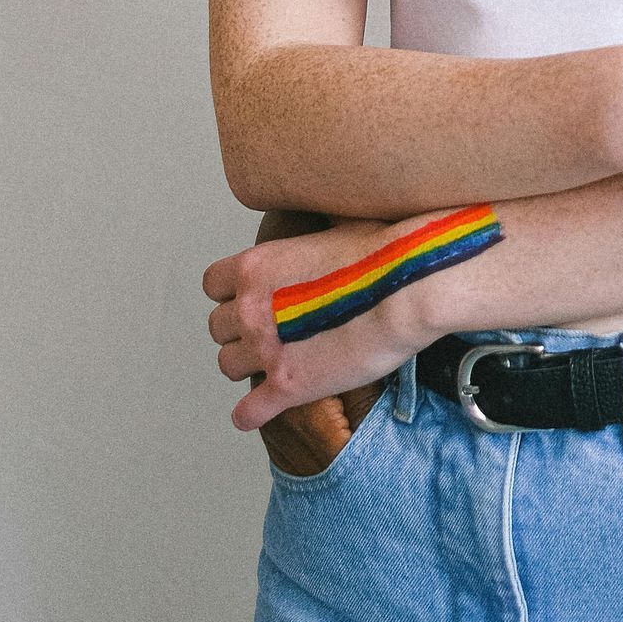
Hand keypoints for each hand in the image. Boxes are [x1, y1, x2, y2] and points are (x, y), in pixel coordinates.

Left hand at [204, 219, 423, 432]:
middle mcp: (251, 308)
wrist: (409, 289)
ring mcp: (266, 350)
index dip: (233, 292)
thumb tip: (328, 208)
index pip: (213, 284)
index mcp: (256, 266)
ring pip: (227, 366)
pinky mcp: (287, 387)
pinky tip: (261, 409)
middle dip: (240, 329)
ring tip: (271, 363)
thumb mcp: (338, 222)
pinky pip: (248, 412)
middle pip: (217, 327)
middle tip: (267, 331)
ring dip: (247, 365)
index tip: (252, 297)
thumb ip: (316, 228)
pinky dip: (252, 413)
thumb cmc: (383, 253)